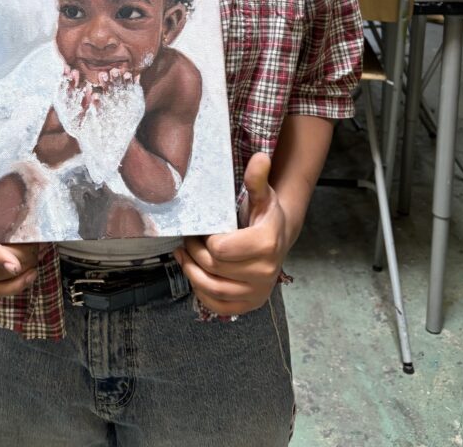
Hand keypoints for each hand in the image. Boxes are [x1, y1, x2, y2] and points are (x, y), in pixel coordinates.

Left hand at [174, 153, 286, 315]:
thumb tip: (260, 157)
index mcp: (266, 244)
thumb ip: (256, 178)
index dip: (206, 239)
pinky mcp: (249, 305)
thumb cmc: (263, 215)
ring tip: (186, 255)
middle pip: (212, 268)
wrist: (277, 240)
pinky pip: (217, 306)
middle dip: (194, 252)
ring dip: (191, 272)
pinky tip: (195, 274)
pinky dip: (200, 293)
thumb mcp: (261, 195)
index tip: (204, 229)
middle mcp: (265, 273)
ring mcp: (257, 292)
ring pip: (211, 289)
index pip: (220, 249)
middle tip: (190, 239)